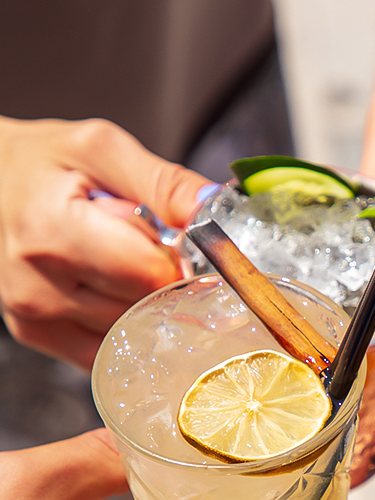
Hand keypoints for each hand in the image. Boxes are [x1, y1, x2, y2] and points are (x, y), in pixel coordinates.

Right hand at [0, 116, 211, 368]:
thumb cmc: (43, 163)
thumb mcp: (103, 149)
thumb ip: (165, 184)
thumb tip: (216, 215)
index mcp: (52, 231)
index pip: (151, 274)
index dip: (180, 259)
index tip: (177, 239)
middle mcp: (36, 285)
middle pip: (146, 307)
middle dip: (163, 279)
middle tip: (141, 243)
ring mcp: (33, 317)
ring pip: (133, 332)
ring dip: (143, 301)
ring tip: (115, 259)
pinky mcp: (36, 335)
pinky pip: (110, 350)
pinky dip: (124, 325)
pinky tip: (111, 289)